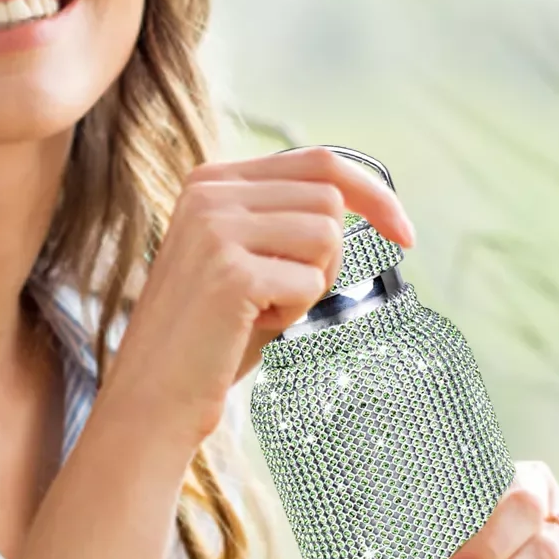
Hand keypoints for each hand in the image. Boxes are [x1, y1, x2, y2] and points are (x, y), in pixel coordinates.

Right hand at [100, 147, 415, 452]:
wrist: (154, 397)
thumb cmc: (210, 338)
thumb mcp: (246, 259)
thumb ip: (286, 220)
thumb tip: (363, 200)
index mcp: (211, 181)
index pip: (319, 161)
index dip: (373, 193)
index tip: (405, 233)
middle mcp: (208, 193)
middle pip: (329, 199)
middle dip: (330, 257)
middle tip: (287, 297)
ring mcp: (215, 228)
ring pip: (326, 236)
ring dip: (311, 285)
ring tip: (262, 310)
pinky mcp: (229, 271)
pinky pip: (310, 281)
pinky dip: (294, 313)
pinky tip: (250, 327)